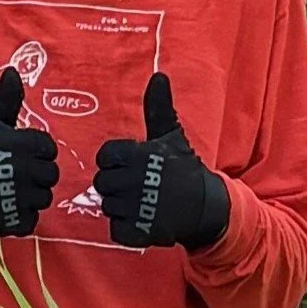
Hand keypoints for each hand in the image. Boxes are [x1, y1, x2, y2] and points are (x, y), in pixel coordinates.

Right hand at [0, 67, 58, 235]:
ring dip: (31, 196)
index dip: (37, 151)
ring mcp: (20, 197)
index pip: (48, 148)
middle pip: (51, 174)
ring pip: (44, 197)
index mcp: (21, 144)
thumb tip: (13, 71)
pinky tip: (8, 206)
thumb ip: (7, 99)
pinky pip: (33, 218)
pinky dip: (23, 216)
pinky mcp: (14, 221)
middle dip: (37, 174)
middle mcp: (24, 170)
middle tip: (16, 174)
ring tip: (11, 190)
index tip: (21, 155)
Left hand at [93, 72, 229, 250]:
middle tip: (136, 184)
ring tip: (140, 201)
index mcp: (140, 155)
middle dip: (116, 184)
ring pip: (107, 205)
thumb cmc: (182, 167)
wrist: (204, 205)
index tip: (130, 164)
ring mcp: (139, 208)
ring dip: (120, 206)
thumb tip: (158, 76)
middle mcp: (137, 181)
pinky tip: (140, 219)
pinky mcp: (141, 232)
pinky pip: (115, 229)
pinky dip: (125, 227)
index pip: (104, 156)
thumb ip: (158, 107)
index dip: (113, 161)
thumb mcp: (170, 134)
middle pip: (102, 182)